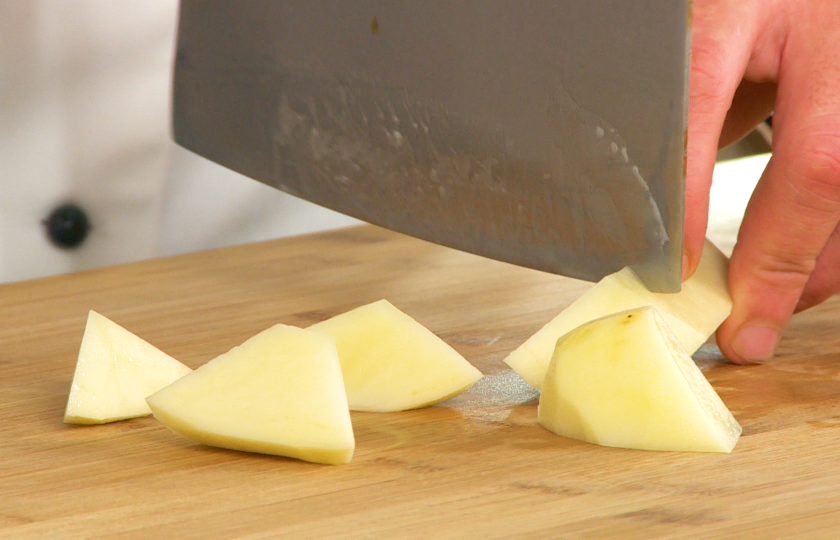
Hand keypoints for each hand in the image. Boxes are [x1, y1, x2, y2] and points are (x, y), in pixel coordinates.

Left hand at [684, 0, 839, 362]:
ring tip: (777, 306)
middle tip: (745, 328)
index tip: (674, 267)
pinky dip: (839, 240)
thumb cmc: (756, 8)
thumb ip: (700, 109)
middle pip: (819, 164)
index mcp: (743, 6)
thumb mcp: (713, 38)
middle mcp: (823, 30)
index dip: (689, 196)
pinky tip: (815, 269)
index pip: (704, 103)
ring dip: (820, 264)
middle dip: (781, 261)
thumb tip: (675, 208)